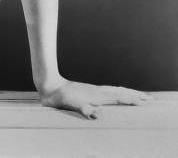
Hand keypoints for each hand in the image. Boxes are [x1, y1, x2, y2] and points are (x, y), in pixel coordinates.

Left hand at [38, 77, 153, 119]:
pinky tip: (117, 95)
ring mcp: (94, 91)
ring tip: (138, 96)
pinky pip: (109, 92)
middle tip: (150, 99)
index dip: (132, 99)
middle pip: (121, 92)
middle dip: (135, 96)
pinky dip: (118, 93)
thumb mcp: (70, 105)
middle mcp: (98, 92)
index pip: (119, 97)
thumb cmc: (59, 97)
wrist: (49, 85)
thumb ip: (82, 109)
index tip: (146, 101)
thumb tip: (95, 114)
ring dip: (128, 93)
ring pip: (116, 91)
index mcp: (97, 96)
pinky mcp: (89, 92)